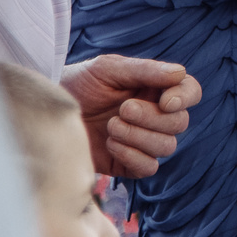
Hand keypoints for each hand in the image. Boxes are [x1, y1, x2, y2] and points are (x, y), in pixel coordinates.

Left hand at [62, 53, 202, 181]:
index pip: (190, 92)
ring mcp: (143, 141)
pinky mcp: (129, 164)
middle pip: (180, 123)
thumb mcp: (108, 69)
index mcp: (155, 89)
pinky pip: (149, 167)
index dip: (185, 98)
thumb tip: (180, 73)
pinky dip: (133, 155)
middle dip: (153, 118)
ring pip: (167, 146)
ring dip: (139, 136)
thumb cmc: (78, 84)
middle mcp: (154, 115)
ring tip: (111, 126)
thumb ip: (145, 70)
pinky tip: (111, 145)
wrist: (47, 115)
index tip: (166, 100)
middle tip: (123, 109)